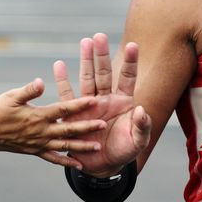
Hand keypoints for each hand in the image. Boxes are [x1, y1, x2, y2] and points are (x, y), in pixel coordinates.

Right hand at [0, 78, 108, 168]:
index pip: (63, 109)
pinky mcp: (35, 151)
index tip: (95, 100)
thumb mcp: (10, 97)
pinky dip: (65, 162)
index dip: (79, 104)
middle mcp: (42, 131)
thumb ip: (28, 91)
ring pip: (64, 146)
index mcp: (38, 116)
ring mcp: (39, 143)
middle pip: (68, 129)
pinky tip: (78, 165)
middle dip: (87, 127)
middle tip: (103, 125)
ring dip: (81, 146)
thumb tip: (41, 81)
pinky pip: (53, 158)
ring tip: (97, 147)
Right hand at [53, 33, 151, 176]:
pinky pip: (66, 96)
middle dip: (101, 55)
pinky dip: (62, 81)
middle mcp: (106, 100)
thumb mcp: (137, 142)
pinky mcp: (74, 114)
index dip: (130, 62)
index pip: (128, 78)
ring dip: (85, 62)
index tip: (133, 45)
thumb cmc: (123, 152)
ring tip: (84, 42)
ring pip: (86, 80)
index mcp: (123, 104)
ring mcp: (89, 106)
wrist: (102, 165)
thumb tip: (141, 110)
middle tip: (98, 36)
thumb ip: (142, 127)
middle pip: (104, 73)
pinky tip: (59, 65)